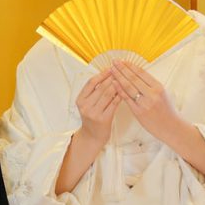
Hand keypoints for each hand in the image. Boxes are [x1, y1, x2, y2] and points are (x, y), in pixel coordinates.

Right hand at [54, 71, 120, 194]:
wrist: (92, 137)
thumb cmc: (92, 118)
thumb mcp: (88, 105)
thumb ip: (94, 92)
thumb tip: (107, 75)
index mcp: (80, 100)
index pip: (91, 82)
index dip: (101, 74)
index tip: (110, 68)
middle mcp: (85, 106)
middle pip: (101, 87)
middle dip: (112, 78)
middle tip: (121, 71)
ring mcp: (93, 113)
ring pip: (108, 94)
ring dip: (117, 85)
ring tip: (124, 79)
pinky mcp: (103, 119)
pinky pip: (114, 103)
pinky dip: (120, 96)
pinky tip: (125, 92)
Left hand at [111, 61, 181, 141]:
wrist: (171, 128)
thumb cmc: (167, 111)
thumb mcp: (163, 94)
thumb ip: (151, 85)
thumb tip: (138, 74)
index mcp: (158, 87)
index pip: (142, 73)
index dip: (131, 66)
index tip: (123, 61)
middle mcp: (152, 94)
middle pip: (133, 78)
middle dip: (122, 68)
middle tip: (114, 61)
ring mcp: (145, 103)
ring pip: (129, 87)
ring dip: (118, 77)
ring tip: (111, 70)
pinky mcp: (138, 112)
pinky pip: (126, 98)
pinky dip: (119, 90)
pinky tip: (113, 83)